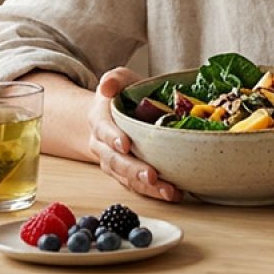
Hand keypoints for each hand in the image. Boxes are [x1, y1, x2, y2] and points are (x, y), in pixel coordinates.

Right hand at [87, 67, 182, 201]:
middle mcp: (103, 146)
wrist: (110, 117)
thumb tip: (107, 86)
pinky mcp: (127, 175)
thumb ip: (114, 79)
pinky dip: (154, 192)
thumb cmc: (121, 97)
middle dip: (133, 170)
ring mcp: (114, 163)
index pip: (103, 129)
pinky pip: (138, 186)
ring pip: (126, 178)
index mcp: (100, 121)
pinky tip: (173, 194)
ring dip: (147, 187)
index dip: (112, 137)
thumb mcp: (119, 81)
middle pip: (115, 161)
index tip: (125, 144)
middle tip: (151, 175)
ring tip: (168, 191)